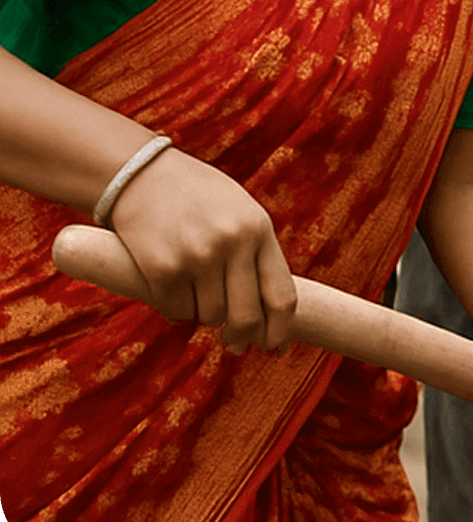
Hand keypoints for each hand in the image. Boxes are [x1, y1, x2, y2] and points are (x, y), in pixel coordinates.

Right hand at [105, 147, 297, 353]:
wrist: (141, 174)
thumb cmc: (198, 197)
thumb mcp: (241, 213)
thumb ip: (255, 255)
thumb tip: (264, 316)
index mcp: (259, 230)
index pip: (282, 296)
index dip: (281, 330)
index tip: (275, 347)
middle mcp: (232, 244)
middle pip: (246, 317)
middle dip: (241, 337)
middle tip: (234, 344)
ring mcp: (197, 258)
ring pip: (209, 316)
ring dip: (204, 314)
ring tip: (195, 287)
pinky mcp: (162, 269)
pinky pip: (176, 311)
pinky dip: (175, 307)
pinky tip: (170, 283)